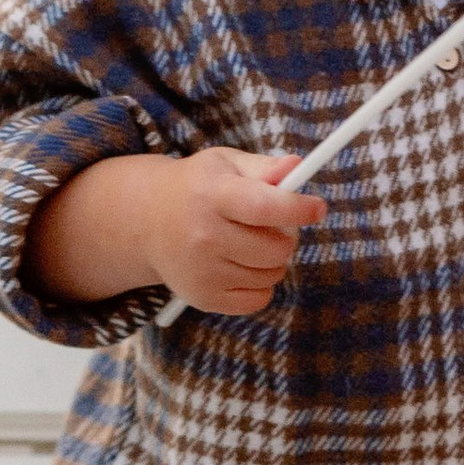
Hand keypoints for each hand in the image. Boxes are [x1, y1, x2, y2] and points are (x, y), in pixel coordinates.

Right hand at [23, 147, 323, 314]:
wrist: (147, 222)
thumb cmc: (198, 188)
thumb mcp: (226, 165)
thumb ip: (264, 167)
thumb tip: (297, 167)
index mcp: (212, 195)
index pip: (264, 207)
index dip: (298, 209)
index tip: (317, 208)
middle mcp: (204, 236)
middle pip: (277, 248)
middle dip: (285, 235)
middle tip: (269, 224)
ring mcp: (202, 271)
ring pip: (273, 274)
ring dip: (273, 260)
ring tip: (249, 242)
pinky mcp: (203, 297)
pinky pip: (259, 299)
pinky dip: (260, 284)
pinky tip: (241, 265)